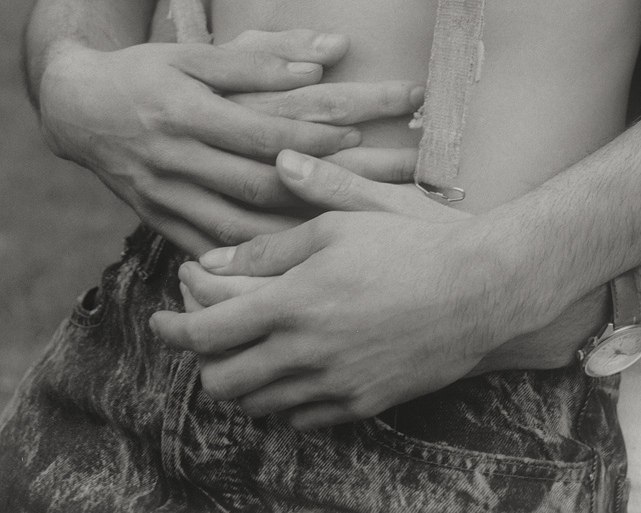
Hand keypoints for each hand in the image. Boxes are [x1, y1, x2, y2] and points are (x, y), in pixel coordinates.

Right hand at [37, 32, 421, 254]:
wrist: (77, 109)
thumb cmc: (145, 71)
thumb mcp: (193, 53)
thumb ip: (258, 56)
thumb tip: (328, 53)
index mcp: (187, 114)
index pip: (260, 133)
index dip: (308, 140)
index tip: (357, 140)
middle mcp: (176, 160)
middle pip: (258, 184)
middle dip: (319, 190)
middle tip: (373, 194)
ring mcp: (165, 198)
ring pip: (237, 230)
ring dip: (293, 238)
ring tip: (346, 243)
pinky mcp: (160, 223)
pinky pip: (210, 253)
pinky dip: (249, 266)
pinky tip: (290, 273)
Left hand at [151, 151, 520, 424]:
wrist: (480, 291)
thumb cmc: (413, 243)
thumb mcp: (344, 221)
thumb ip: (278, 235)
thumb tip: (220, 244)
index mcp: (295, 301)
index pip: (209, 330)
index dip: (174, 327)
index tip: (160, 318)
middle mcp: (307, 352)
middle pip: (223, 380)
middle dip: (202, 360)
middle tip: (204, 334)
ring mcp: (334, 385)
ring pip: (257, 404)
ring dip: (239, 380)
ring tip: (243, 350)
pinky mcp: (360, 404)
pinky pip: (299, 418)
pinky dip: (280, 398)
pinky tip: (288, 369)